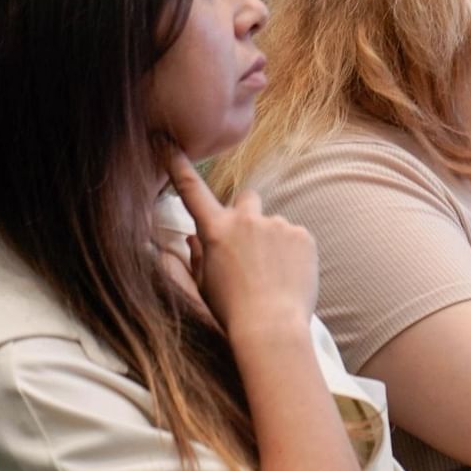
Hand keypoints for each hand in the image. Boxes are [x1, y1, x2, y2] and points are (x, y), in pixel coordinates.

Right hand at [165, 149, 319, 341]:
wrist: (272, 327)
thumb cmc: (232, 311)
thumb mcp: (204, 284)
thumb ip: (198, 256)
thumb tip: (195, 239)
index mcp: (215, 231)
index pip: (192, 191)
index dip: (178, 165)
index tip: (168, 143)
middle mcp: (245, 220)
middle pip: (246, 198)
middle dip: (247, 214)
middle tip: (250, 245)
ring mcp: (277, 225)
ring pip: (273, 224)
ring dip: (272, 240)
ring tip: (272, 275)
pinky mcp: (302, 235)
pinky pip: (295, 237)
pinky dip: (293, 252)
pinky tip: (288, 276)